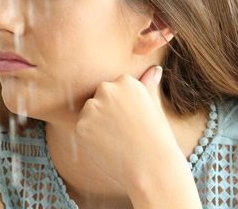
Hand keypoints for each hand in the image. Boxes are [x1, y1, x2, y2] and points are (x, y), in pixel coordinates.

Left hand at [74, 66, 190, 190]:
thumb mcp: (154, 107)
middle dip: (106, 114)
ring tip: (118, 140)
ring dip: (97, 126)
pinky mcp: (81, 127)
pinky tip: (108, 147)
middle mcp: (106, 90)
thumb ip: (148, 86)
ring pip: (88, 115)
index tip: (133, 121)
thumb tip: (154, 69)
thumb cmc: (157, 138)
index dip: (122, 109)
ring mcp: (92, 108)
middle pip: (98, 99)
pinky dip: (91, 140)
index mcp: (125, 81)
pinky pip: (82, 131)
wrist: (152, 168)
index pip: (113, 90)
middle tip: (125, 132)